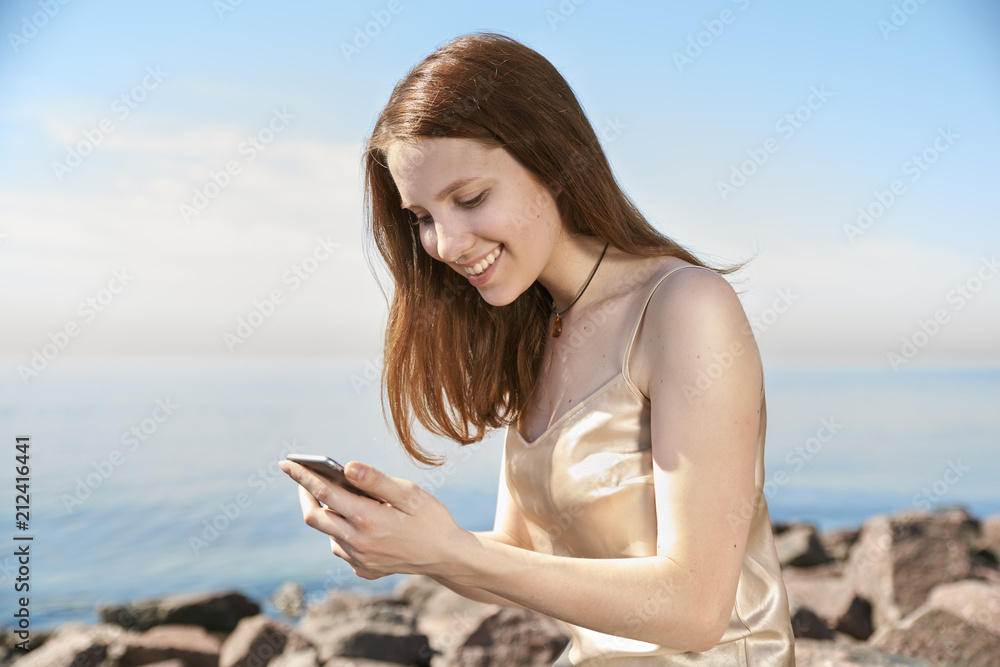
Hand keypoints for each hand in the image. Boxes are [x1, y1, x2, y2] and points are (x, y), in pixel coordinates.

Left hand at [279, 459, 469, 579]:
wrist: (448, 558)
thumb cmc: (432, 519)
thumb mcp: (410, 494)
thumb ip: (376, 480)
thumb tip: (346, 466)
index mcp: (367, 520)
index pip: (324, 492)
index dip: (303, 476)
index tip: (287, 463)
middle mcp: (357, 543)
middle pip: (315, 516)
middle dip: (305, 494)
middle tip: (304, 477)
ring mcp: (359, 560)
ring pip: (328, 533)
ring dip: (328, 513)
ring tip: (337, 495)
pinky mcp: (364, 569)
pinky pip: (341, 547)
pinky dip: (341, 530)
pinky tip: (358, 521)